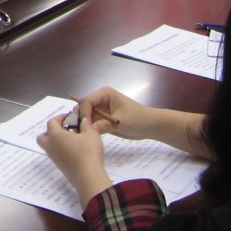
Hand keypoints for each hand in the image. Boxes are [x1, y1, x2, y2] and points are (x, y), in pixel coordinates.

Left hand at [37, 115, 111, 207]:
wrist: (88, 176)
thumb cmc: (88, 152)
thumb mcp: (91, 134)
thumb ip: (86, 124)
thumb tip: (83, 120)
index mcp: (55, 135)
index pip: (51, 122)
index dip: (60, 117)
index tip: (70, 117)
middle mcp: (51, 146)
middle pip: (43, 136)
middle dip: (51, 131)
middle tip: (64, 129)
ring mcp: (54, 158)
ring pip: (48, 147)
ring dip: (56, 141)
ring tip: (71, 140)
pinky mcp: (59, 166)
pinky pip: (55, 155)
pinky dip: (60, 150)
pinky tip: (74, 150)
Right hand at [71, 87, 211, 157]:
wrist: (151, 126)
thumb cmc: (138, 119)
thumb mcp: (121, 122)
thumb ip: (104, 125)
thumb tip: (89, 130)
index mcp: (104, 94)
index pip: (86, 101)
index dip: (83, 112)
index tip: (82, 125)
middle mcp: (100, 100)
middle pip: (84, 108)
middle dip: (82, 119)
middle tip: (79, 131)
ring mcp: (101, 110)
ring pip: (87, 116)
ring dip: (85, 125)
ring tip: (83, 135)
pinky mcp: (103, 119)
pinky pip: (92, 123)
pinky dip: (90, 129)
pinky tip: (89, 136)